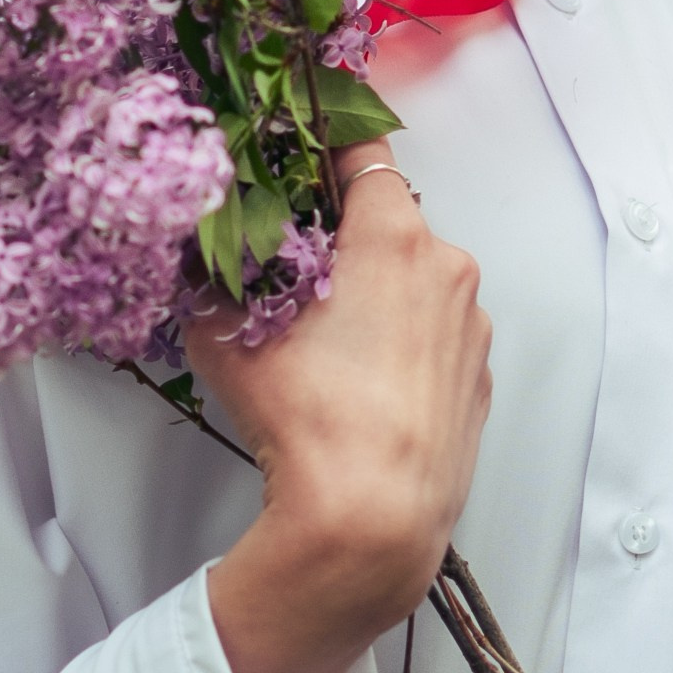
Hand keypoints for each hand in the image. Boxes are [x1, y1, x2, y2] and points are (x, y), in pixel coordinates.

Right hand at [198, 143, 491, 672]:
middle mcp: (447, 268)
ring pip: (416, 283)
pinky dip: (404, 344)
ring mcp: (471, 328)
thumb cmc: (305, 418)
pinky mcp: (479, 380)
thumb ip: (208, 280)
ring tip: (326, 345)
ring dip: (377, 295)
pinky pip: (436, 337)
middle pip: (390, 222)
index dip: (324, 153)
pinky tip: (362, 386)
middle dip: (343, 238)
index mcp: (394, 237)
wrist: (371, 519)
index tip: (296, 166)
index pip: (365, 153)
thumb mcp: (223, 336)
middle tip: (292, 272)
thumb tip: (193, 259)